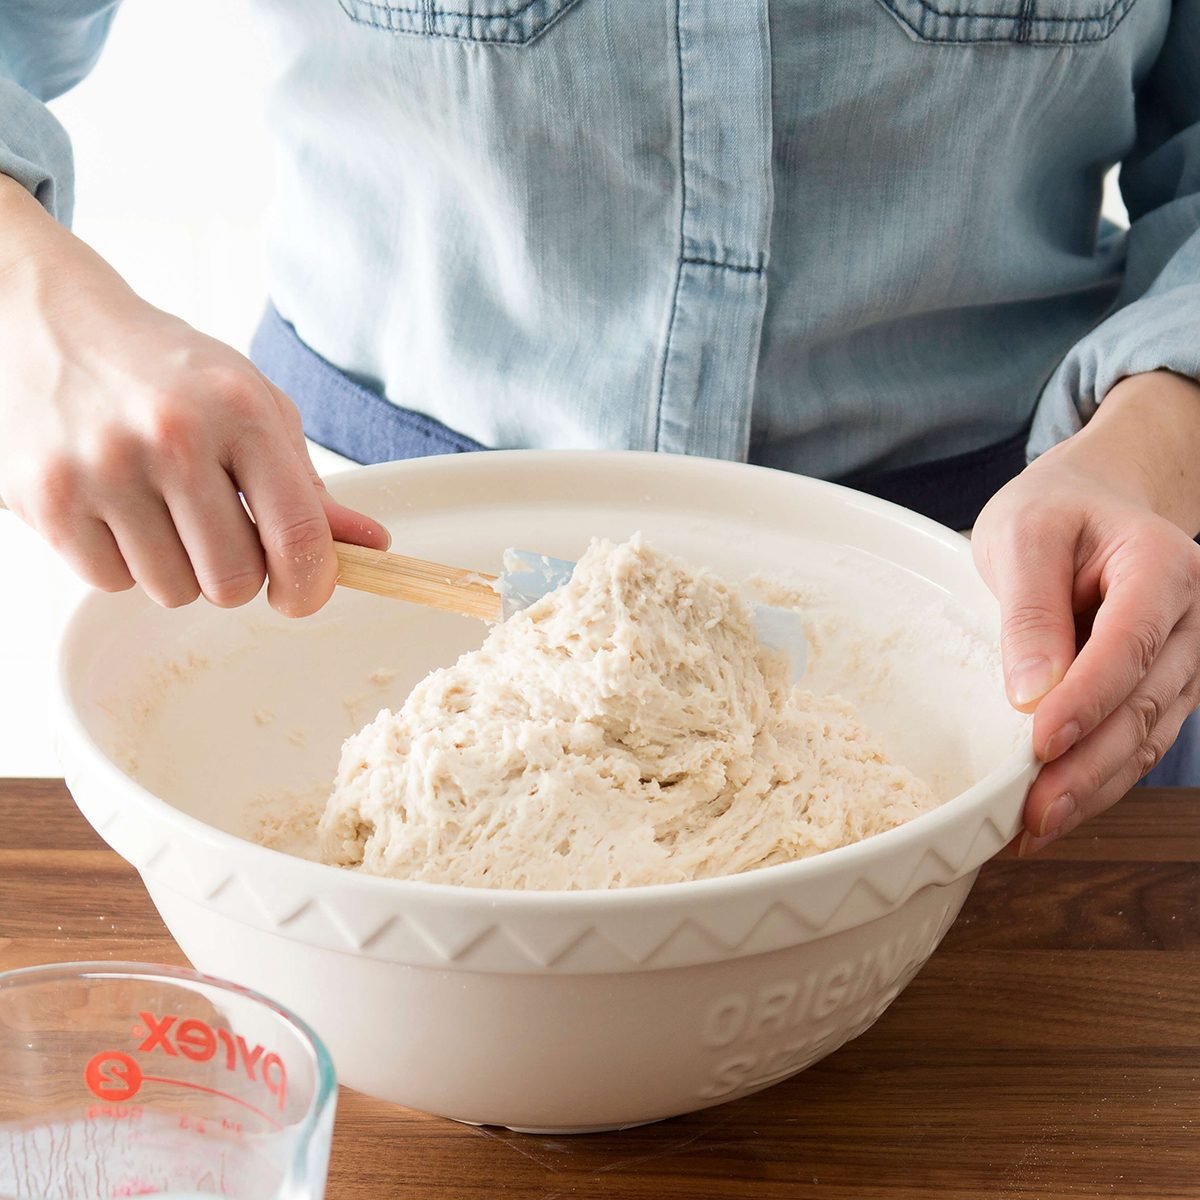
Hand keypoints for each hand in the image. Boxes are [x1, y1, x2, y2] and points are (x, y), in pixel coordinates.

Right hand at [0, 177, 388, 615]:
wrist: (53, 324)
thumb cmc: (173, 376)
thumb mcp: (255, 410)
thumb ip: (311, 489)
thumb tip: (373, 547)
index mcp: (242, 413)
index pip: (299, 539)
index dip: (310, 588)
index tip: (301, 594)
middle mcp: (173, 437)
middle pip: (233, 582)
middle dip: (238, 577)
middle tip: (222, 537)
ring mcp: (103, 467)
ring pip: (171, 591)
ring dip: (178, 571)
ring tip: (163, 512)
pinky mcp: (45, 497)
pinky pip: (109, 583)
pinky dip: (122, 564)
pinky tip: (118, 511)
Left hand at [973, 371, 1199, 854]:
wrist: (1090, 501)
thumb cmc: (1053, 512)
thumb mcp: (1022, 535)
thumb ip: (1029, 609)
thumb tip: (1031, 693)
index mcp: (1161, 566)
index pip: (1129, 643)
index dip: (1088, 700)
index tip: (1039, 743)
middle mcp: (1189, 620)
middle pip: (1144, 705)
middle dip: (1088, 766)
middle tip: (1032, 813)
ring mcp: (1181, 660)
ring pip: (1147, 737)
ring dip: (1093, 789)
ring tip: (1032, 830)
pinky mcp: (1159, 688)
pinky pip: (1135, 742)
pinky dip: (1096, 781)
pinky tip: (1052, 812)